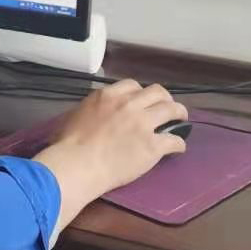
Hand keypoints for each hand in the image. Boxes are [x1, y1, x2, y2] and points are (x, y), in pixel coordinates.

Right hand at [34, 79, 188, 242]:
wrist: (78, 164)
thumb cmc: (69, 143)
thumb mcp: (79, 113)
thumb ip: (94, 108)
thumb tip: (98, 112)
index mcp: (108, 95)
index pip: (133, 85)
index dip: (141, 93)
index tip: (142, 102)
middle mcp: (129, 105)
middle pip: (158, 92)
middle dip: (165, 99)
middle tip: (167, 109)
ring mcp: (143, 124)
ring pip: (172, 110)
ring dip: (179, 114)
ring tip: (181, 122)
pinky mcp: (153, 146)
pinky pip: (175, 140)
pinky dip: (178, 143)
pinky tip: (177, 148)